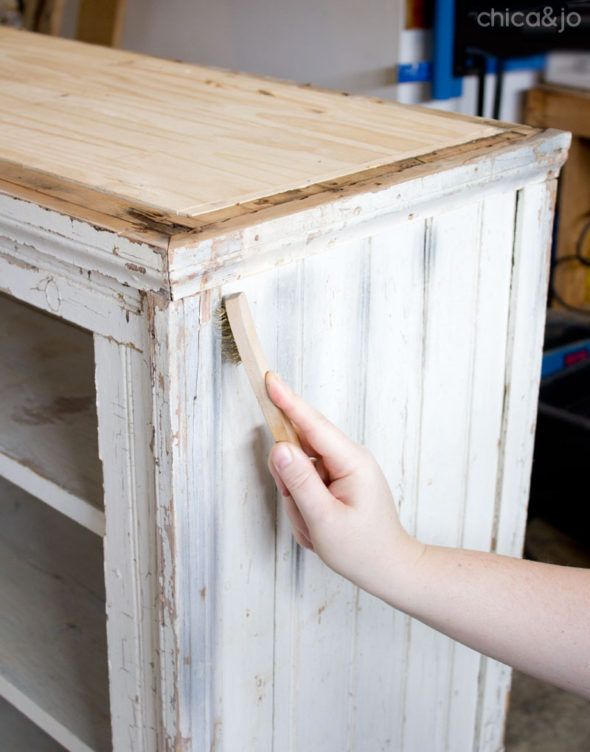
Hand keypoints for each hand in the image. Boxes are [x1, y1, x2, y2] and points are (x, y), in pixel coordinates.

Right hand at [265, 371, 422, 599]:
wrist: (389, 570)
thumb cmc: (362, 549)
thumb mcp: (324, 519)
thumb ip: (299, 482)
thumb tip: (278, 447)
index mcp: (352, 461)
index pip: (313, 425)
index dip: (289, 402)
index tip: (270, 379)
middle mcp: (348, 458)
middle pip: (299, 449)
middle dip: (291, 484)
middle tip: (303, 514)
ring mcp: (342, 470)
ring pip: (298, 471)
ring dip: (298, 502)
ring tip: (316, 528)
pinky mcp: (336, 481)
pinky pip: (305, 485)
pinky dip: (304, 507)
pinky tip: (318, 528)